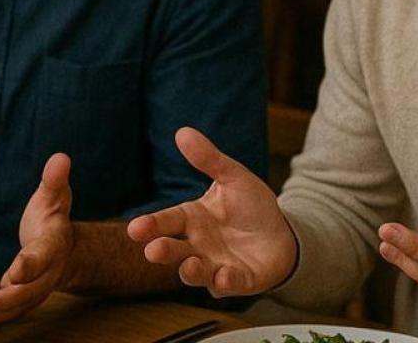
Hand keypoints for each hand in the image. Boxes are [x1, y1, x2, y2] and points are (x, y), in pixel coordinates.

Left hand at [0, 153, 74, 330]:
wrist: (64, 248)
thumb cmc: (51, 218)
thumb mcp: (54, 196)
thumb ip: (54, 181)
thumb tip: (60, 158)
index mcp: (53, 244)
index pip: (42, 256)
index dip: (30, 265)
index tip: (16, 272)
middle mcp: (47, 271)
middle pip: (30, 289)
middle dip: (9, 299)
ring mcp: (36, 288)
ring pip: (20, 305)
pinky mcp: (24, 297)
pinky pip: (10, 312)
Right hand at [126, 128, 295, 296]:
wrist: (282, 233)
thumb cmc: (251, 206)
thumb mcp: (233, 177)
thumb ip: (209, 159)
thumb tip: (183, 131)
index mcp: (192, 218)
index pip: (167, 222)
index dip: (151, 225)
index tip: (135, 229)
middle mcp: (198, 245)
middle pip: (175, 250)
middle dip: (163, 251)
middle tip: (153, 251)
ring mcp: (215, 265)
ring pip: (195, 272)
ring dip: (190, 271)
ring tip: (190, 264)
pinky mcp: (237, 280)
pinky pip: (228, 286)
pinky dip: (225, 283)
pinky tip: (224, 275)